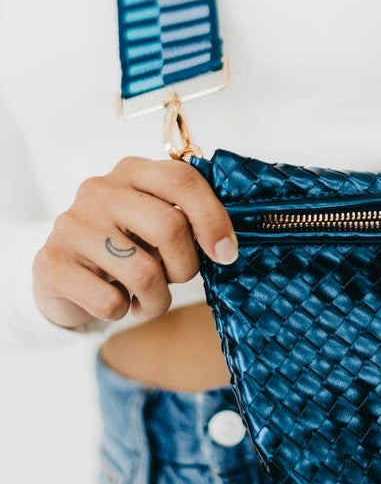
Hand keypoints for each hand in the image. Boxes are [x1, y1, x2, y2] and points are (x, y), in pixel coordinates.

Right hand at [32, 156, 237, 328]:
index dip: (214, 219)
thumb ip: (188, 220)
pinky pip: (111, 302)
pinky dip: (124, 311)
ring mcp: (71, 225)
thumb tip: (226, 247)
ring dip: (158, 300)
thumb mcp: (156, 223)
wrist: (64, 275)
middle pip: (170, 228)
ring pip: (144, 273)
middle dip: (186, 267)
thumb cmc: (127, 247)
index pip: (183, 181)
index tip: (226, 254)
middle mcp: (99, 190)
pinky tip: (118, 302)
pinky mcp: (52, 263)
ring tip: (149, 298)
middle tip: (177, 278)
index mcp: (132, 172)